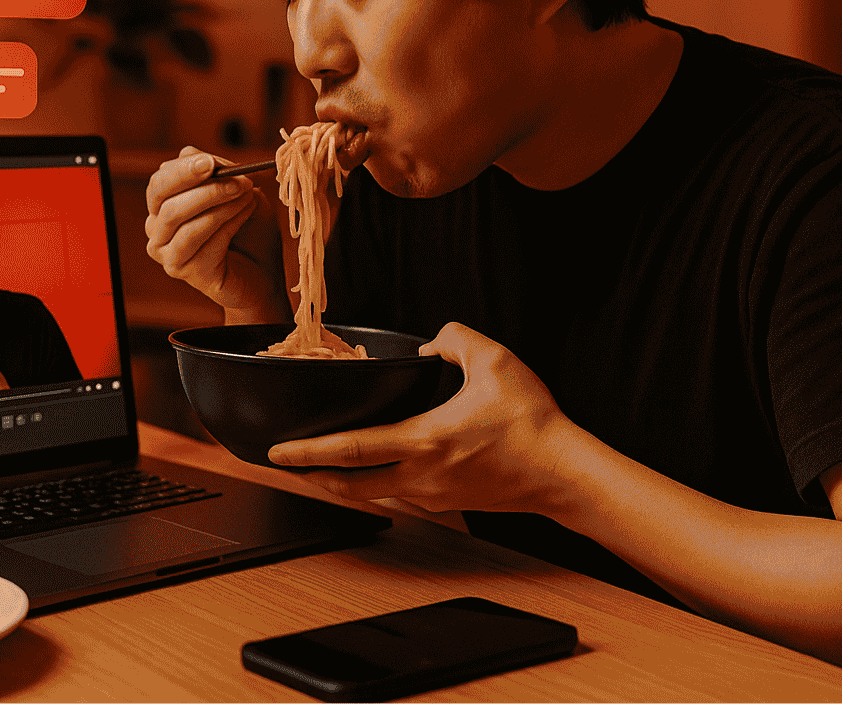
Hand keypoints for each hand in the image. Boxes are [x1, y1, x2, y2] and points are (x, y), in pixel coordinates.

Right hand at [145, 147, 287, 318]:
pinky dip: (228, 221)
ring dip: (219, 201)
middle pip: (164, 200)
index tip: (213, 162)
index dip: (184, 169)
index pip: (159, 182)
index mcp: (163, 208)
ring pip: (182, 220)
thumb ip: (214, 173)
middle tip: (236, 178)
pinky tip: (247, 211)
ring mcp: (168, 255)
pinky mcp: (185, 272)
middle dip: (199, 184)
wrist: (265, 275)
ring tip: (248, 192)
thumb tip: (195, 155)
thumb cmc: (249, 232)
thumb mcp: (235, 193)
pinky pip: (202, 240)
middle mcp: (158, 232)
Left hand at [267, 322, 577, 513]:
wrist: (564, 472)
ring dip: (341, 482)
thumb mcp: (495, 360)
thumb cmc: (533, 423)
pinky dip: (376, 483)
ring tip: (318, 467)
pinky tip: (375, 468)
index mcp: (423, 441)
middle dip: (309, 476)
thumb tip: (431, 344)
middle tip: (281, 465)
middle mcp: (421, 476)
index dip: (307, 451)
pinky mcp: (448, 502)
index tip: (277, 451)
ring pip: (372, 493)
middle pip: (348, 485)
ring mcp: (433, 495)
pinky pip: (400, 494)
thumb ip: (455, 338)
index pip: (350, 450)